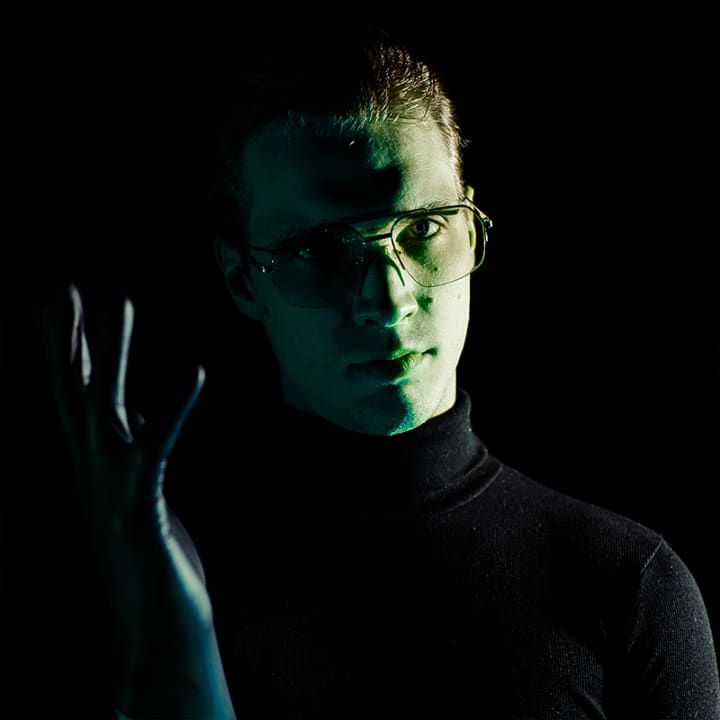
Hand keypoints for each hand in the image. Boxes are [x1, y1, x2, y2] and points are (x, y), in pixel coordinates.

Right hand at [41, 283, 234, 718]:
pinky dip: (174, 407)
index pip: (75, 400)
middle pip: (73, 395)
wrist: (154, 635)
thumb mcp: (139, 494)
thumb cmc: (151, 563)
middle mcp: (91, 475)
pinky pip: (155, 447)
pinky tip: (196, 371)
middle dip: (69, 340)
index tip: (66, 308)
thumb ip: (134, 453)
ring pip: (104, 409)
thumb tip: (137, 416)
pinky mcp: (139, 511)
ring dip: (110, 355)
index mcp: (93, 470)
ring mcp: (110, 491)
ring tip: (118, 301)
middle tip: (62, 286)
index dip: (70, 353)